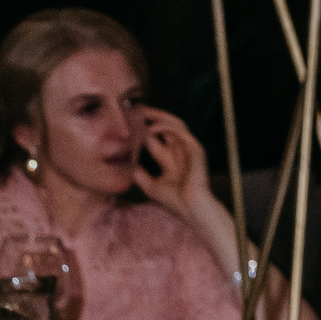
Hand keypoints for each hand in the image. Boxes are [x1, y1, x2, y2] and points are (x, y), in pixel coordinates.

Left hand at [133, 108, 216, 224]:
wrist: (193, 209)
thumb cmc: (176, 201)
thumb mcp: (150, 187)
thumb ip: (140, 176)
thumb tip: (128, 168)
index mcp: (170, 157)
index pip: (154, 137)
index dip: (140, 129)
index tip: (125, 124)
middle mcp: (180, 149)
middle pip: (164, 126)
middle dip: (150, 117)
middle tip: (134, 110)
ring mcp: (189, 148)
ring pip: (174, 124)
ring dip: (158, 117)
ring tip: (143, 112)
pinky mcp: (196, 149)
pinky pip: (181, 132)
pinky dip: (166, 128)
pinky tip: (152, 127)